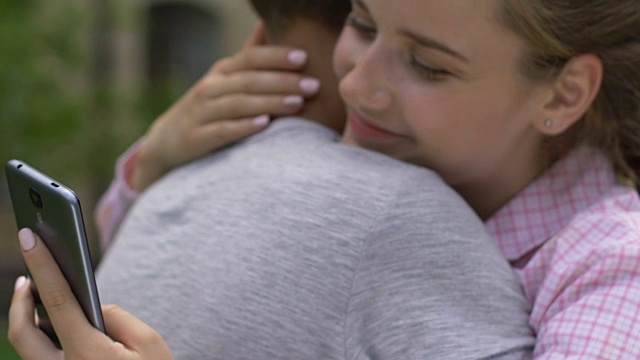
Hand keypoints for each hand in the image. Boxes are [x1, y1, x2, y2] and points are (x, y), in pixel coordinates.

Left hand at [8, 228, 173, 359]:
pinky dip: (45, 341)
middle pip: (22, 332)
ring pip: (28, 350)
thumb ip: (119, 318)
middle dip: (19, 300)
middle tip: (27, 277)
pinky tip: (57, 328)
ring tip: (37, 298)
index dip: (41, 264)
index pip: (57, 300)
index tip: (29, 236)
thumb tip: (94, 309)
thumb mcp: (151, 345)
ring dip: (29, 321)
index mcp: (88, 355)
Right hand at [133, 22, 320, 190]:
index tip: (305, 57)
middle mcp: (210, 88)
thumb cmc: (209, 106)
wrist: (168, 140)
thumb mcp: (225, 79)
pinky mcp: (197, 138)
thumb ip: (249, 56)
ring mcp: (202, 112)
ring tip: (297, 103)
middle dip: (283, 81)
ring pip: (238, 104)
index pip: (251, 58)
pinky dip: (243, 127)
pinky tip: (264, 125)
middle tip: (314, 85)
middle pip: (249, 80)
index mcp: (222, 71)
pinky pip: (222, 131)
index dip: (277, 56)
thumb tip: (267, 23)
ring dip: (269, 102)